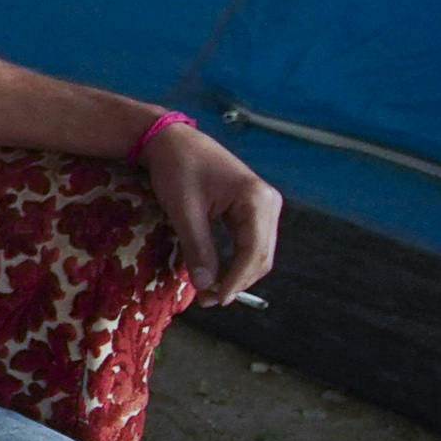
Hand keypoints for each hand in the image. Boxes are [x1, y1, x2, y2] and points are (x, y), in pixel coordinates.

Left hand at [144, 121, 279, 305]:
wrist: (172, 140)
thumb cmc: (177, 168)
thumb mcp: (184, 211)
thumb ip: (198, 248)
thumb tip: (206, 285)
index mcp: (257, 200)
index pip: (253, 253)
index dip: (235, 281)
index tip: (214, 299)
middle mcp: (268, 203)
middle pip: (261, 256)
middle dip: (237, 281)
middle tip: (207, 300)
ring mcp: (263, 205)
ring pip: (257, 252)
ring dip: (237, 273)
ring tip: (209, 290)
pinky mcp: (252, 208)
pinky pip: (250, 241)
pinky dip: (235, 259)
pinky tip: (216, 272)